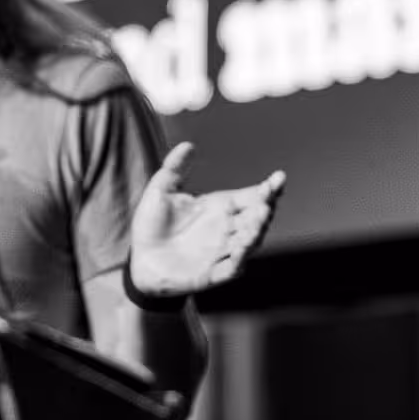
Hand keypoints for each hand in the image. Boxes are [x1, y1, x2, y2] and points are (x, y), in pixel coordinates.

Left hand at [130, 142, 285, 298]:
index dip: (267, 189)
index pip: (251, 196)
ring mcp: (221, 252)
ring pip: (249, 243)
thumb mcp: (161, 191)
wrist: (139, 260)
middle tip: (266, 200)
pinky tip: (240, 248)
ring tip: (258, 218)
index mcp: (220, 207)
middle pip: (255, 219)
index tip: (279, 177)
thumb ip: (174, 168)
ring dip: (256, 231)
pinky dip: (238, 259)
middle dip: (264, 209)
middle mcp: (226, 229)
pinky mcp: (211, 274)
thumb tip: (188, 145)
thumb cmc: (152, 225)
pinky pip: (231, 268)